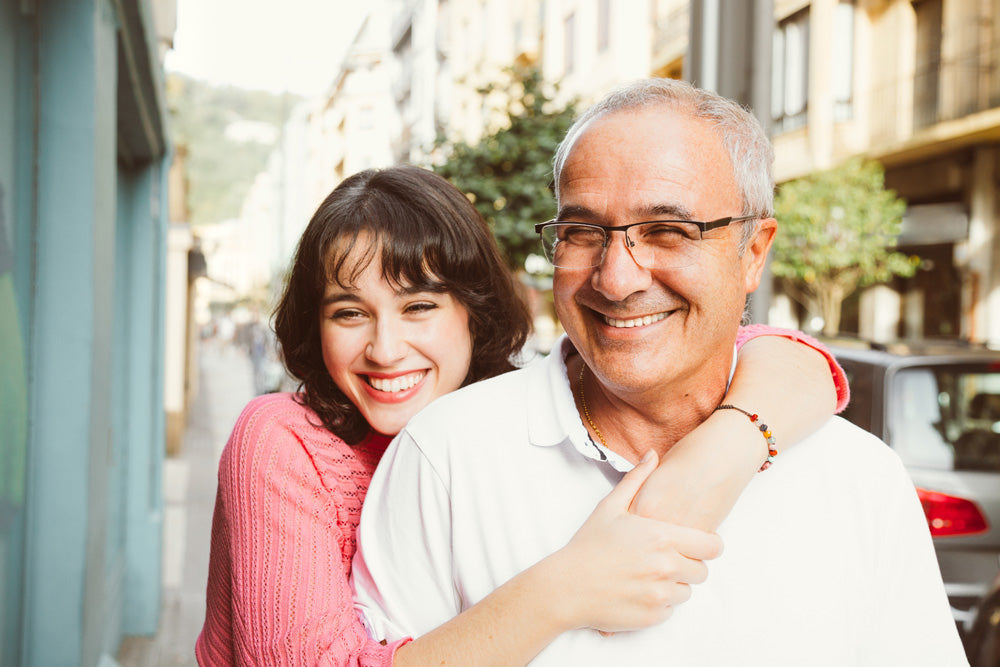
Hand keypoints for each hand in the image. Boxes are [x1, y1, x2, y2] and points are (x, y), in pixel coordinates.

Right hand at [545, 450, 723, 632]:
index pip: (712, 546)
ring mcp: (661, 594)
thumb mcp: (610, 506)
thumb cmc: (588, 545)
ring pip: (687, 591)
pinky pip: (671, 610)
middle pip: (702, 571)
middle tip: (665, 559)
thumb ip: (637, 479)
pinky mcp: (653, 616)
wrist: (566, 587)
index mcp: (662, 537)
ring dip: (674, 584)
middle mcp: (667, 567)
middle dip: (688, 565)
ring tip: (647, 574)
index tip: (696, 544)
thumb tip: (653, 454)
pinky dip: (659, 602)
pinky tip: (637, 590)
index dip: (707, 544)